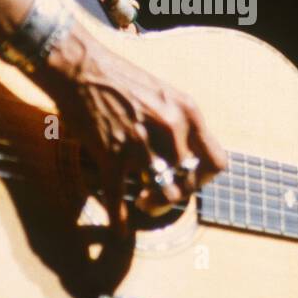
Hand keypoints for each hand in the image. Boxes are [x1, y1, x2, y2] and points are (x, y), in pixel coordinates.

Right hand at [33, 22, 226, 235]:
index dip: (206, 178)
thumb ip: (181, 123)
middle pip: (189, 183)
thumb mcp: (165, 94)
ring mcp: (141, 143)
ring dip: (154, 206)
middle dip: (177, 193)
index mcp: (188, 112)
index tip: (192, 180)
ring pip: (164, 196)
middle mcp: (170, 129)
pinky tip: (120, 230)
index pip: (217, 162)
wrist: (81, 68)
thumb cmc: (121, 79)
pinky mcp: (111, 155)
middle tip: (163, 193)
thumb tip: (189, 155)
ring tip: (144, 204)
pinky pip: (119, 199)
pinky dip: (119, 221)